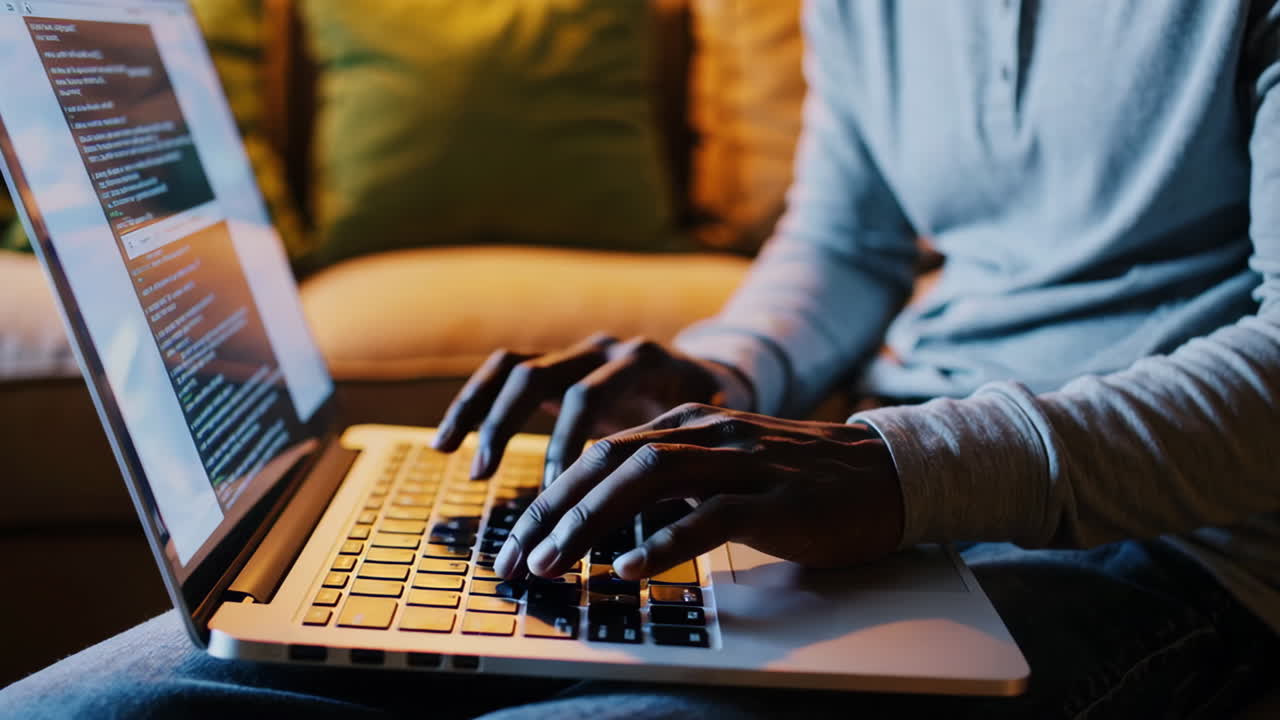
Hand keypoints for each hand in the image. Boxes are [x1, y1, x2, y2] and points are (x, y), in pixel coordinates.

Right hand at [432, 333, 751, 483]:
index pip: (587, 397)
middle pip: (539, 377)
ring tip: (455, 456)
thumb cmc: (709, 418)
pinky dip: (472, 404)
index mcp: (641, 361)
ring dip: (480, 413)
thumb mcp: (707, 431)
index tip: (553, 494)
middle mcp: (602, 349)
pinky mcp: (555, 363)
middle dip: (508, 428)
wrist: (712, 377)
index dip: (564, 445)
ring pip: (512, 369)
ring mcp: (576, 351)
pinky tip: (446, 443)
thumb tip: (679, 503)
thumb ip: (685, 454)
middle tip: (486, 477)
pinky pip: (502, 372)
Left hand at [493, 403, 904, 580]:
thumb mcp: (721, 472)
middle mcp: (706, 433)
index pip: (599, 454)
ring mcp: (740, 462)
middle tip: (516, 560)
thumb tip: (604, 529)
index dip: (550, 498)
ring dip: (589, 524)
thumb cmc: (795, 483)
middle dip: (552, 512)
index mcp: (687, 424)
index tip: (517, 541)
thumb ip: (668, 488)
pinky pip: (710, 518)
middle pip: (608, 463)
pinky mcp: (774, 498)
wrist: (884, 475)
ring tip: (553, 563)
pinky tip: (629, 569)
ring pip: (646, 481)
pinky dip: (664, 543)